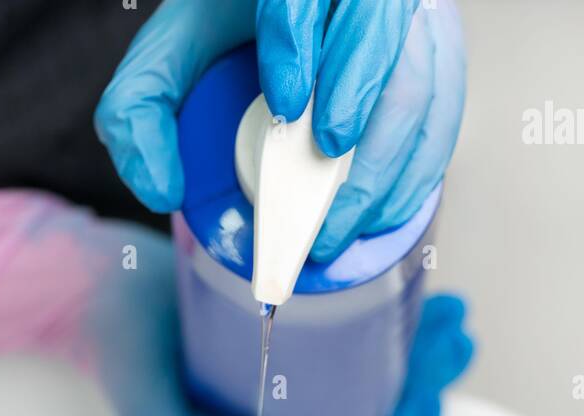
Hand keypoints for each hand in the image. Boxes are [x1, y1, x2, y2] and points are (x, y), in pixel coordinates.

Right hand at [0, 193, 472, 415]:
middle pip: (374, 405)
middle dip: (426, 379)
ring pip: (372, 363)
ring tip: (455, 316)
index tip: (430, 404)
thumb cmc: (122, 356)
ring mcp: (290, 356)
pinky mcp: (290, 309)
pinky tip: (420, 281)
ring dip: (420, 344)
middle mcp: (285, 404)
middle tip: (458, 343)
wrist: (92, 285)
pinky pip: (354, 317)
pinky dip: (391, 305)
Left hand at [94, 0, 466, 261]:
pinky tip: (375, 217)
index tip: (286, 101)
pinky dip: (412, 177)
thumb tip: (163, 186)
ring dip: (381, 167)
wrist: (293, 22)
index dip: (301, 37)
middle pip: (380, 27)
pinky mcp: (438, 63)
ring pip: (419, 83)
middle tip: (323, 163)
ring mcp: (411, 21)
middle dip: (355, 104)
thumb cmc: (236, 37)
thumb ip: (139, 111)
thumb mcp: (172, 56)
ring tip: (333, 226)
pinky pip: (443, 121)